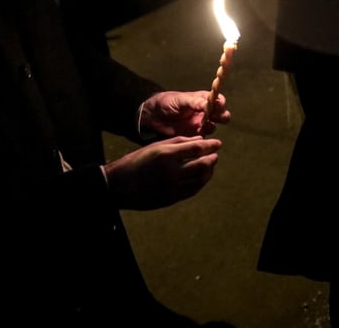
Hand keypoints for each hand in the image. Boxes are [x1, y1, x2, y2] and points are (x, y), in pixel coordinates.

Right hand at [103, 135, 221, 209]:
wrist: (120, 186)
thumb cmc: (136, 162)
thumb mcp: (154, 146)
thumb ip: (178, 142)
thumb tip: (199, 140)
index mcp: (166, 155)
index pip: (197, 149)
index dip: (210, 145)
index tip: (218, 143)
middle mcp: (172, 172)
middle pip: (203, 165)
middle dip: (212, 158)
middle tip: (215, 154)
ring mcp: (173, 187)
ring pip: (200, 179)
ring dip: (209, 171)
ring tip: (210, 165)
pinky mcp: (172, 198)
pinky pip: (193, 190)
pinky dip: (201, 183)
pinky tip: (202, 177)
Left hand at [141, 90, 230, 137]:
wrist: (152, 116)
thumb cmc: (167, 103)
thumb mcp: (180, 100)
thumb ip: (194, 102)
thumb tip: (208, 103)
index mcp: (202, 100)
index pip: (218, 100)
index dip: (221, 103)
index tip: (219, 105)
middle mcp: (204, 112)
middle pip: (221, 115)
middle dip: (223, 116)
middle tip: (218, 118)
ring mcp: (200, 125)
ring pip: (213, 127)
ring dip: (212, 127)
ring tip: (204, 126)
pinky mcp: (193, 136)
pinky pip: (203, 139)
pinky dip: (204, 138)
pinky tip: (198, 136)